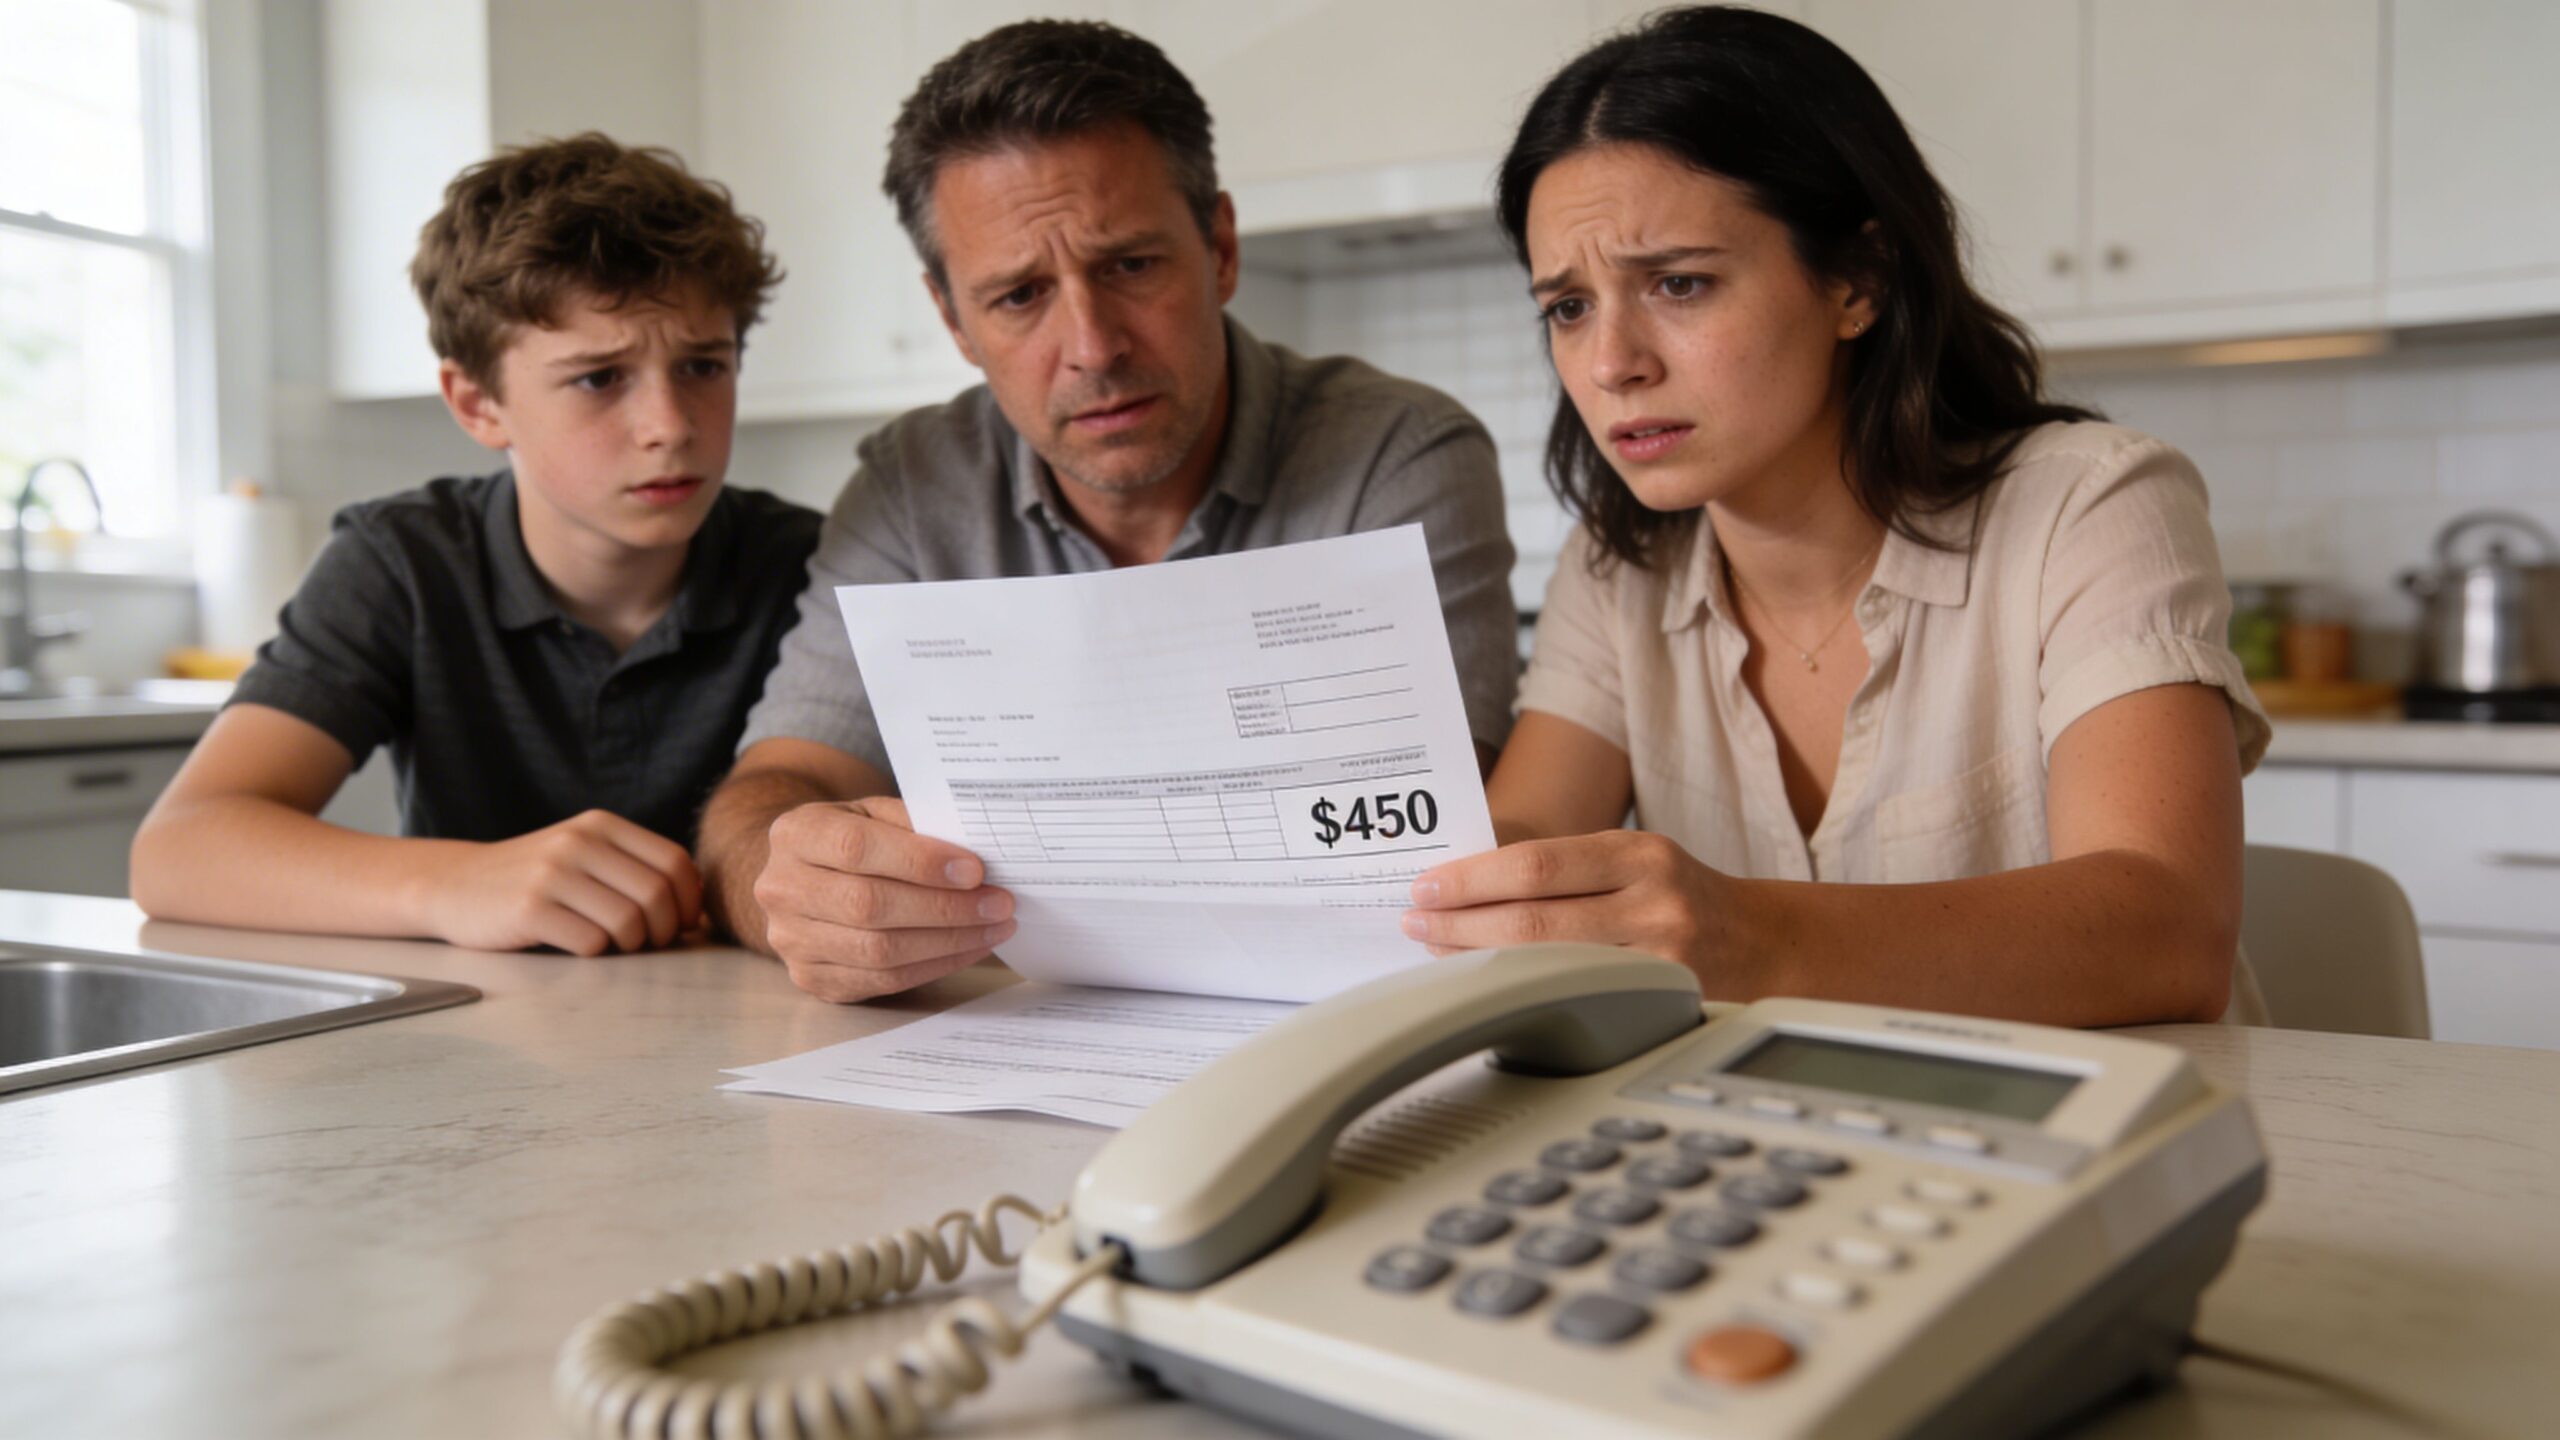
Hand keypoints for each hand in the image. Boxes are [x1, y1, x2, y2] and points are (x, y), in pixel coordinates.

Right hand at [422, 809, 702, 954]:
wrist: (455, 885)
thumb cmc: (535, 879)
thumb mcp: (584, 854)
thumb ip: (634, 867)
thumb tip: (698, 905)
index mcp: (601, 825)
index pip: (674, 862)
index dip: (690, 900)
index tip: (682, 924)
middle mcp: (579, 842)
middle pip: (657, 895)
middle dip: (664, 930)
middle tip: (648, 944)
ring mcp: (552, 873)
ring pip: (628, 922)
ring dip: (631, 945)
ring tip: (613, 944)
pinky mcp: (530, 908)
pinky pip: (591, 942)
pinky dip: (595, 953)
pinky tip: (577, 945)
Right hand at [752, 796, 1016, 1001]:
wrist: (804, 877)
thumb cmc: (853, 840)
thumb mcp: (874, 813)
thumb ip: (915, 825)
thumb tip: (976, 856)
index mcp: (796, 834)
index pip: (857, 848)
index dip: (920, 862)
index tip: (975, 870)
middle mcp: (782, 888)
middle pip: (868, 906)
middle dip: (944, 908)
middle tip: (998, 903)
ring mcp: (791, 940)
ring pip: (878, 951)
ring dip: (948, 942)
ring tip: (994, 927)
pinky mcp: (811, 978)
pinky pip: (882, 981)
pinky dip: (934, 966)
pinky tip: (968, 948)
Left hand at [1400, 831, 1730, 974]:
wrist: (1762, 943)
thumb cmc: (1678, 895)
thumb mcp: (1633, 860)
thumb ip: (1566, 867)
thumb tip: (1468, 880)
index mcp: (1640, 854)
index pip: (1536, 864)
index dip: (1472, 880)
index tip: (1426, 887)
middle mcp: (1654, 903)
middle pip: (1535, 918)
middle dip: (1462, 922)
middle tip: (1416, 922)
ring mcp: (1660, 961)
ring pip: (1549, 965)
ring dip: (1482, 959)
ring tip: (1439, 952)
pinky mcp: (1661, 1005)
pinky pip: (1577, 998)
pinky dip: (1524, 989)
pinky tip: (1492, 984)